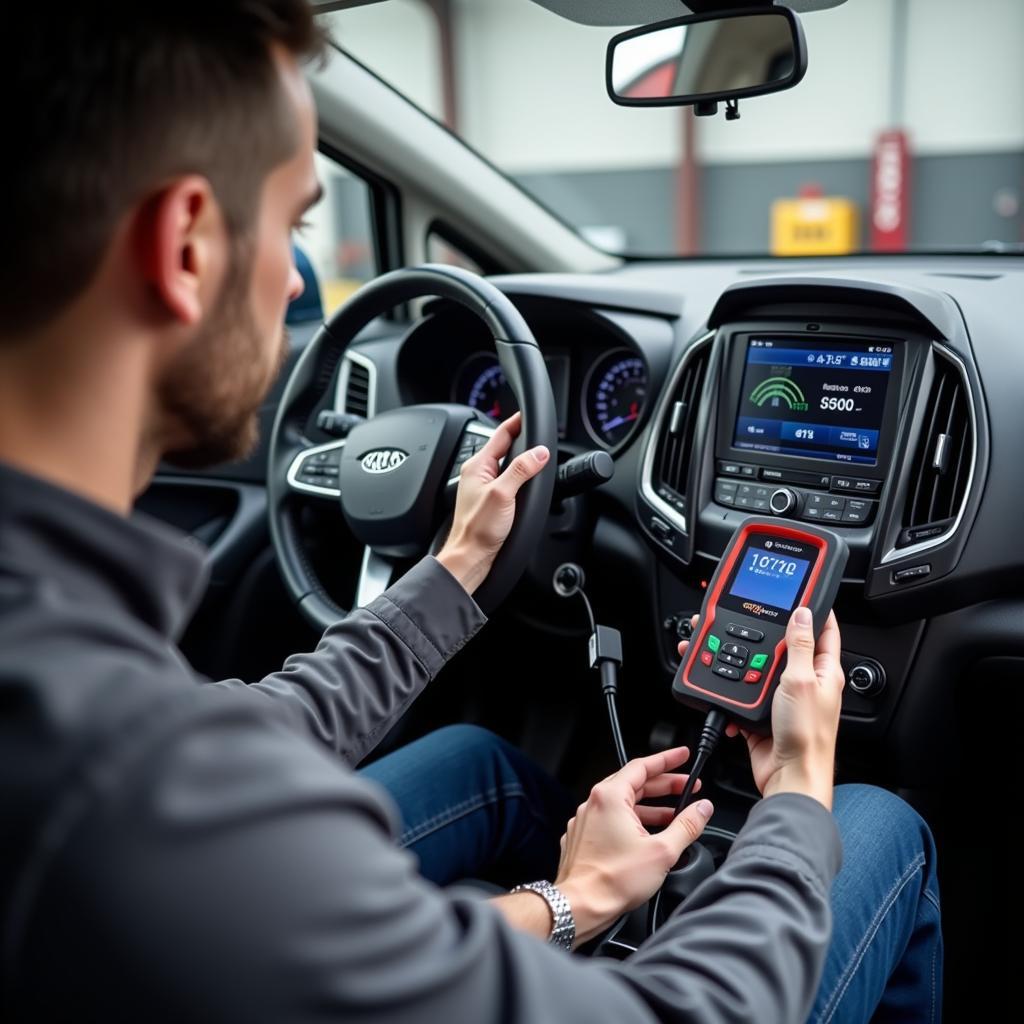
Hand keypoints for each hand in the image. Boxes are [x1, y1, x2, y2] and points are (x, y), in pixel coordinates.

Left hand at [436, 412, 548, 594]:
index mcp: (478, 465)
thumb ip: (522, 470)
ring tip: (536, 452)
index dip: (517, 421)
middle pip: (504, 446)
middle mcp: (478, 473)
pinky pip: (507, 478)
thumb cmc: (478, 529)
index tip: (529, 413)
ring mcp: (483, 486)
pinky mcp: (490, 500)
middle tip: (539, 432)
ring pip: (506, 463)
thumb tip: (539, 452)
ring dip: (521, 457)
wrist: (470, 556)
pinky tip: (527, 480)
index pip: (501, 434)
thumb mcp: (503, 494)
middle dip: (522, 438)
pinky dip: (519, 474)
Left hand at [553, 747, 712, 944]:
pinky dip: (633, 820)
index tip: (683, 756)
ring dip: (651, 806)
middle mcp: (594, 803)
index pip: (643, 765)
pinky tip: (649, 834)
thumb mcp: (663, 851)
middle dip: (664, 784)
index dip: (668, 759)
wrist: (581, 905)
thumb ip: (687, 825)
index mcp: (610, 797)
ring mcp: (586, 820)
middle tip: (688, 786)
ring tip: (675, 814)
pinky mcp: (583, 838)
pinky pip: (612, 819)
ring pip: (624, 803)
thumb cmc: (612, 880)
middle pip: (635, 783)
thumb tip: (702, 809)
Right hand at [677, 608, 843, 808]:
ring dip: (741, 663)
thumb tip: (802, 613)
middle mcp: (805, 682)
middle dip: (762, 634)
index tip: (800, 592)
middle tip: (744, 618)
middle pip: (784, 647)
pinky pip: (743, 693)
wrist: (788, 777)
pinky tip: (725, 689)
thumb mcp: (803, 680)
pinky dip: (731, 691)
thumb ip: (801, 646)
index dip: (813, 609)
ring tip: (723, 650)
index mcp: (824, 671)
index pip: (824, 630)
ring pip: (758, 669)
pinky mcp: (763, 714)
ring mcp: (783, 698)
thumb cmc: (806, 736)